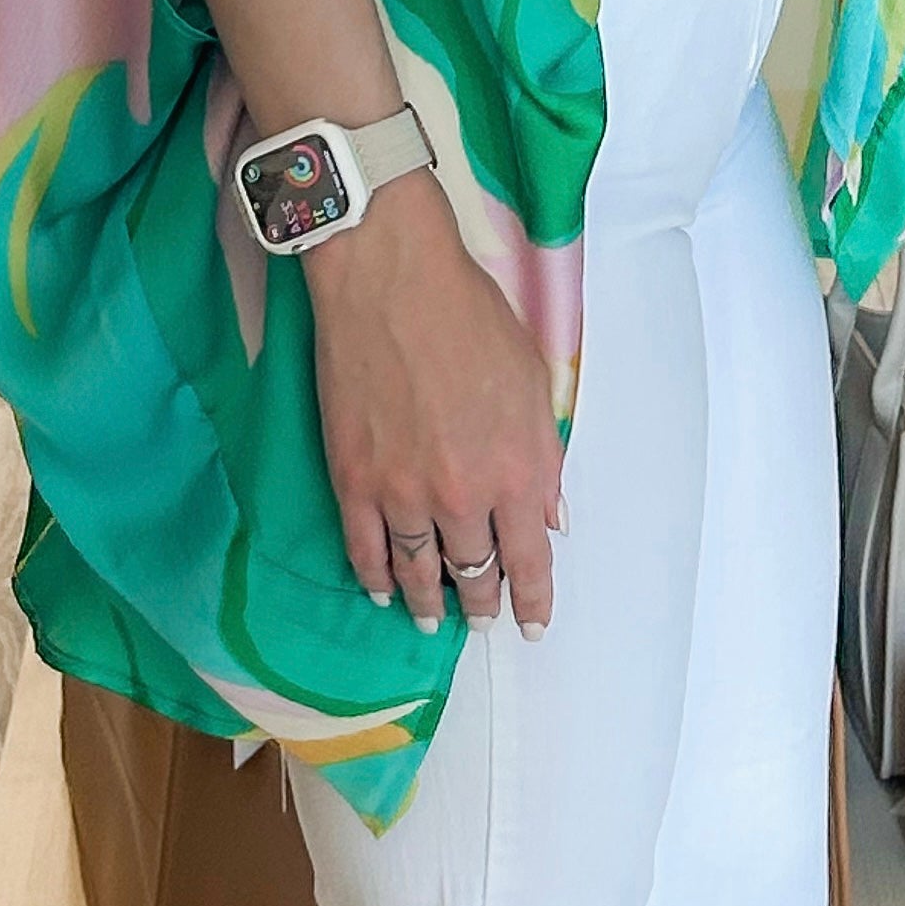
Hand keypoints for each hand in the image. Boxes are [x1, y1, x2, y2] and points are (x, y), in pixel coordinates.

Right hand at [306, 176, 564, 638]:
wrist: (391, 281)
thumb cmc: (470, 316)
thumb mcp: (532, 380)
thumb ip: (544, 455)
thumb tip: (550, 516)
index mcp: (514, 470)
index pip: (529, 558)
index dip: (534, 598)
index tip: (533, 624)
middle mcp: (461, 496)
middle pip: (473, 572)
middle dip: (483, 603)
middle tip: (485, 620)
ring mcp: (402, 492)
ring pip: (418, 571)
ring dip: (429, 603)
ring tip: (434, 622)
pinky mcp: (353, 479)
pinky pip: (365, 550)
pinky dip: (376, 578)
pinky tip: (383, 591)